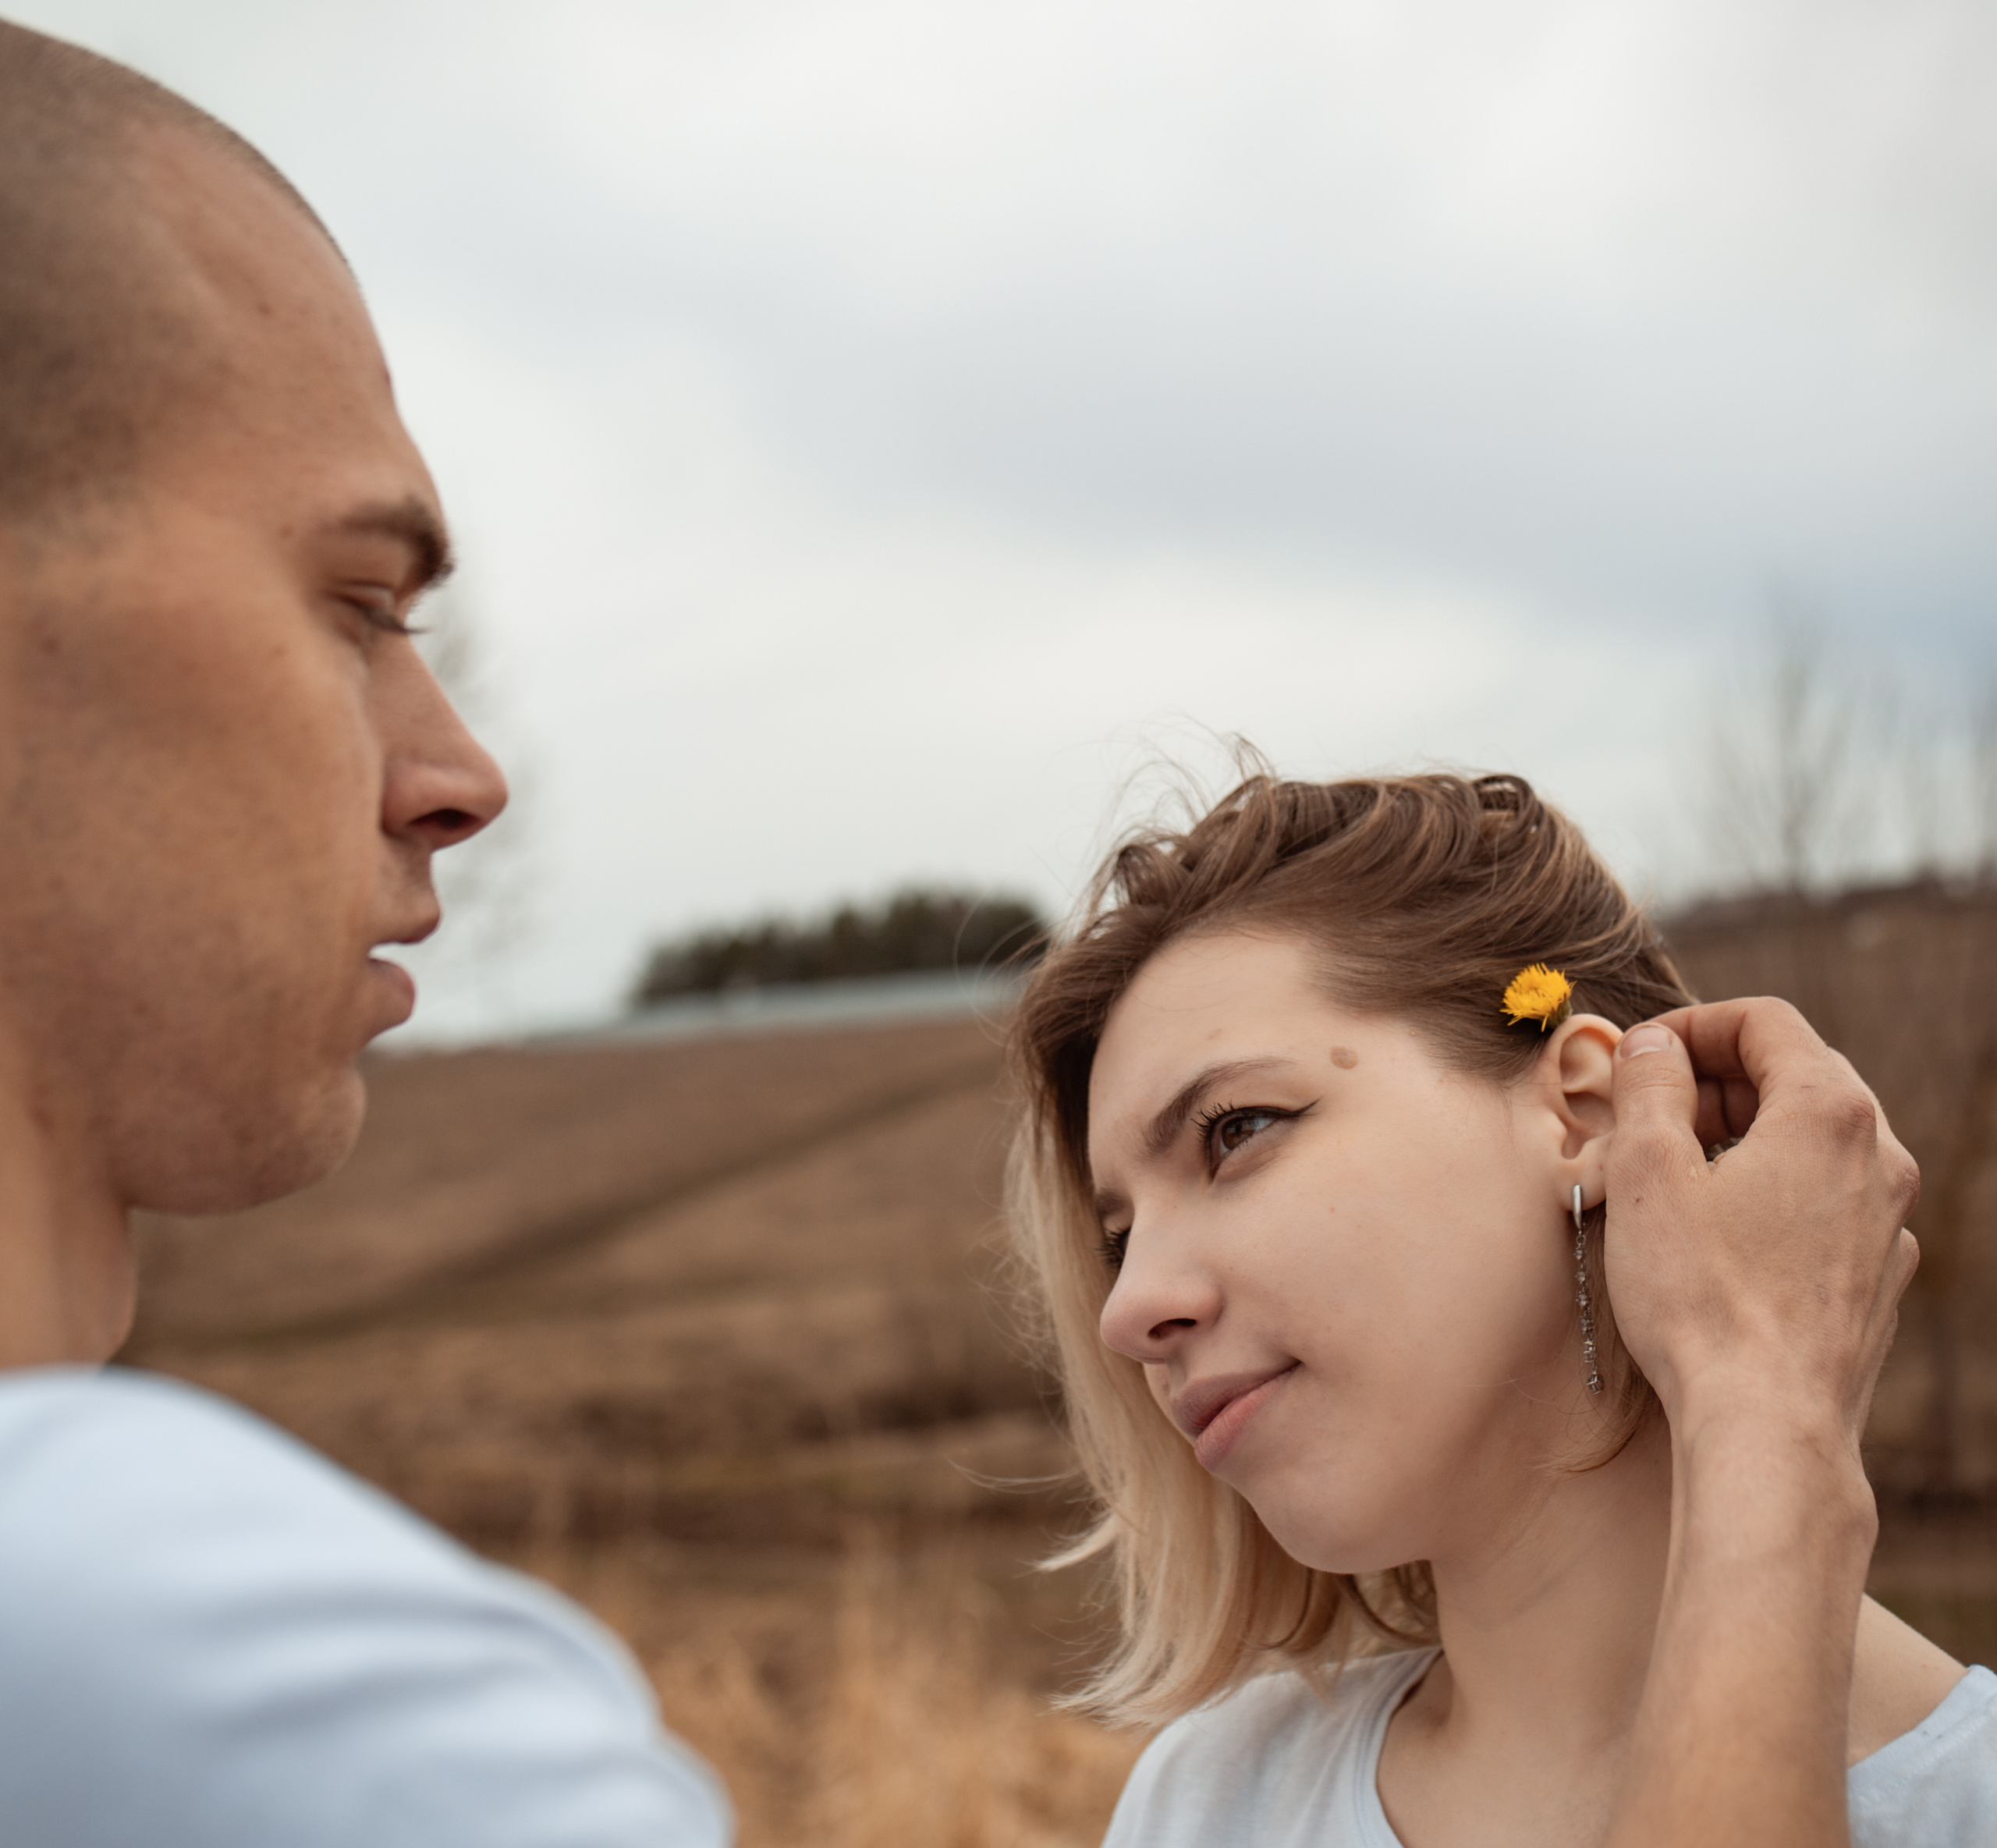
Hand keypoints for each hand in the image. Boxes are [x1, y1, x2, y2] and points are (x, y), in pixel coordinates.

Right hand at [1602, 997, 1920, 1453]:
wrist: (1768, 1426)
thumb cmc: (1702, 1298)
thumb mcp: (1648, 1170)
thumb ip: (1649, 1085)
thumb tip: (1653, 1044)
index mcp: (1829, 1113)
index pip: (1766, 1021)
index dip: (1693, 1024)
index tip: (1641, 1056)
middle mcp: (1879, 1157)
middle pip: (1798, 1073)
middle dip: (1716, 1077)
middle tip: (1649, 1109)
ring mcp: (1888, 1221)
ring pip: (1815, 1140)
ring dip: (1744, 1133)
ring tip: (1676, 1172)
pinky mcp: (1878, 1277)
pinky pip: (1827, 1200)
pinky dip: (1774, 1189)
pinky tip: (1721, 1232)